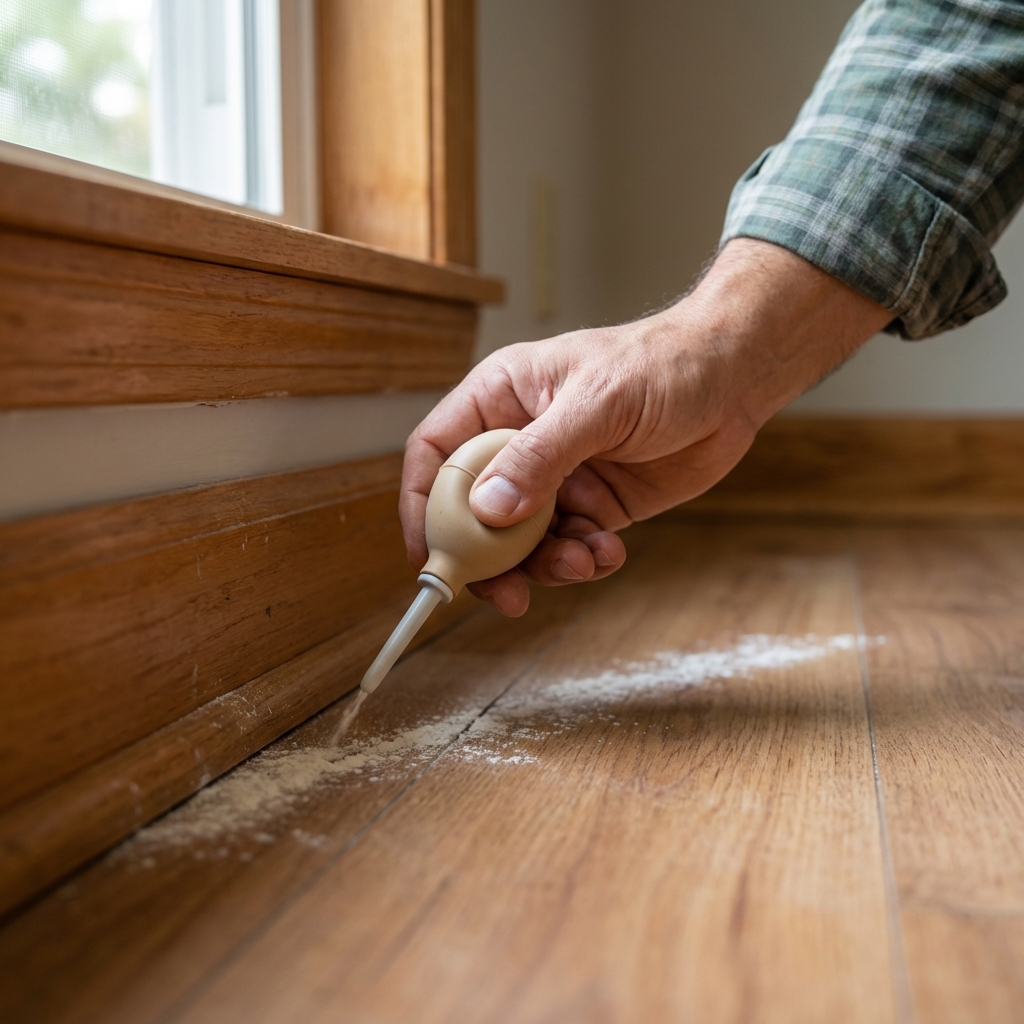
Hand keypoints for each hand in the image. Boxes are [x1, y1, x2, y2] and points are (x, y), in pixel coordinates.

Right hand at [400, 238, 889, 614]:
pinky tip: (609, 552)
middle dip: (488, 558)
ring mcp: (557, 478)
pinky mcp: (594, 506)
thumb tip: (486, 511)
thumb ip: (539, 458)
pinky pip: (569, 548)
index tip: (429, 555)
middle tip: (507, 595)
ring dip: (545, 565)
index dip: (422, 505)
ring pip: (522, 542)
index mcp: (502, 399)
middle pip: (473, 511)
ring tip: (583, 559)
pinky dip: (583, 561)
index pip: (437, 454)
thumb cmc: (663, 364)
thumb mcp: (596, 405)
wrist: (734, 380)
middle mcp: (521, 441)